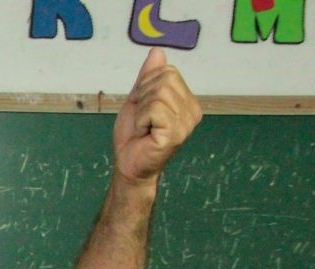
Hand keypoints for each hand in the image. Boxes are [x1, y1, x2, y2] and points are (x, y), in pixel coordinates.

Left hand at [113, 48, 201, 183]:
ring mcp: (187, 123)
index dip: (146, 86)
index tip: (143, 108)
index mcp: (187, 100)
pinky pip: (155, 108)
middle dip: (143, 97)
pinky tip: (144, 133)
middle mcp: (193, 111)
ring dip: (141, 110)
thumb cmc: (134, 135)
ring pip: (158, 93)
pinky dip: (141, 119)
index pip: (168, 71)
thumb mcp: (138, 99)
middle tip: (142, 119)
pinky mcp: (176, 133)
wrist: (128, 164)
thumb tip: (157, 51)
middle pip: (164, 79)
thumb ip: (148, 76)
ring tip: (143, 126)